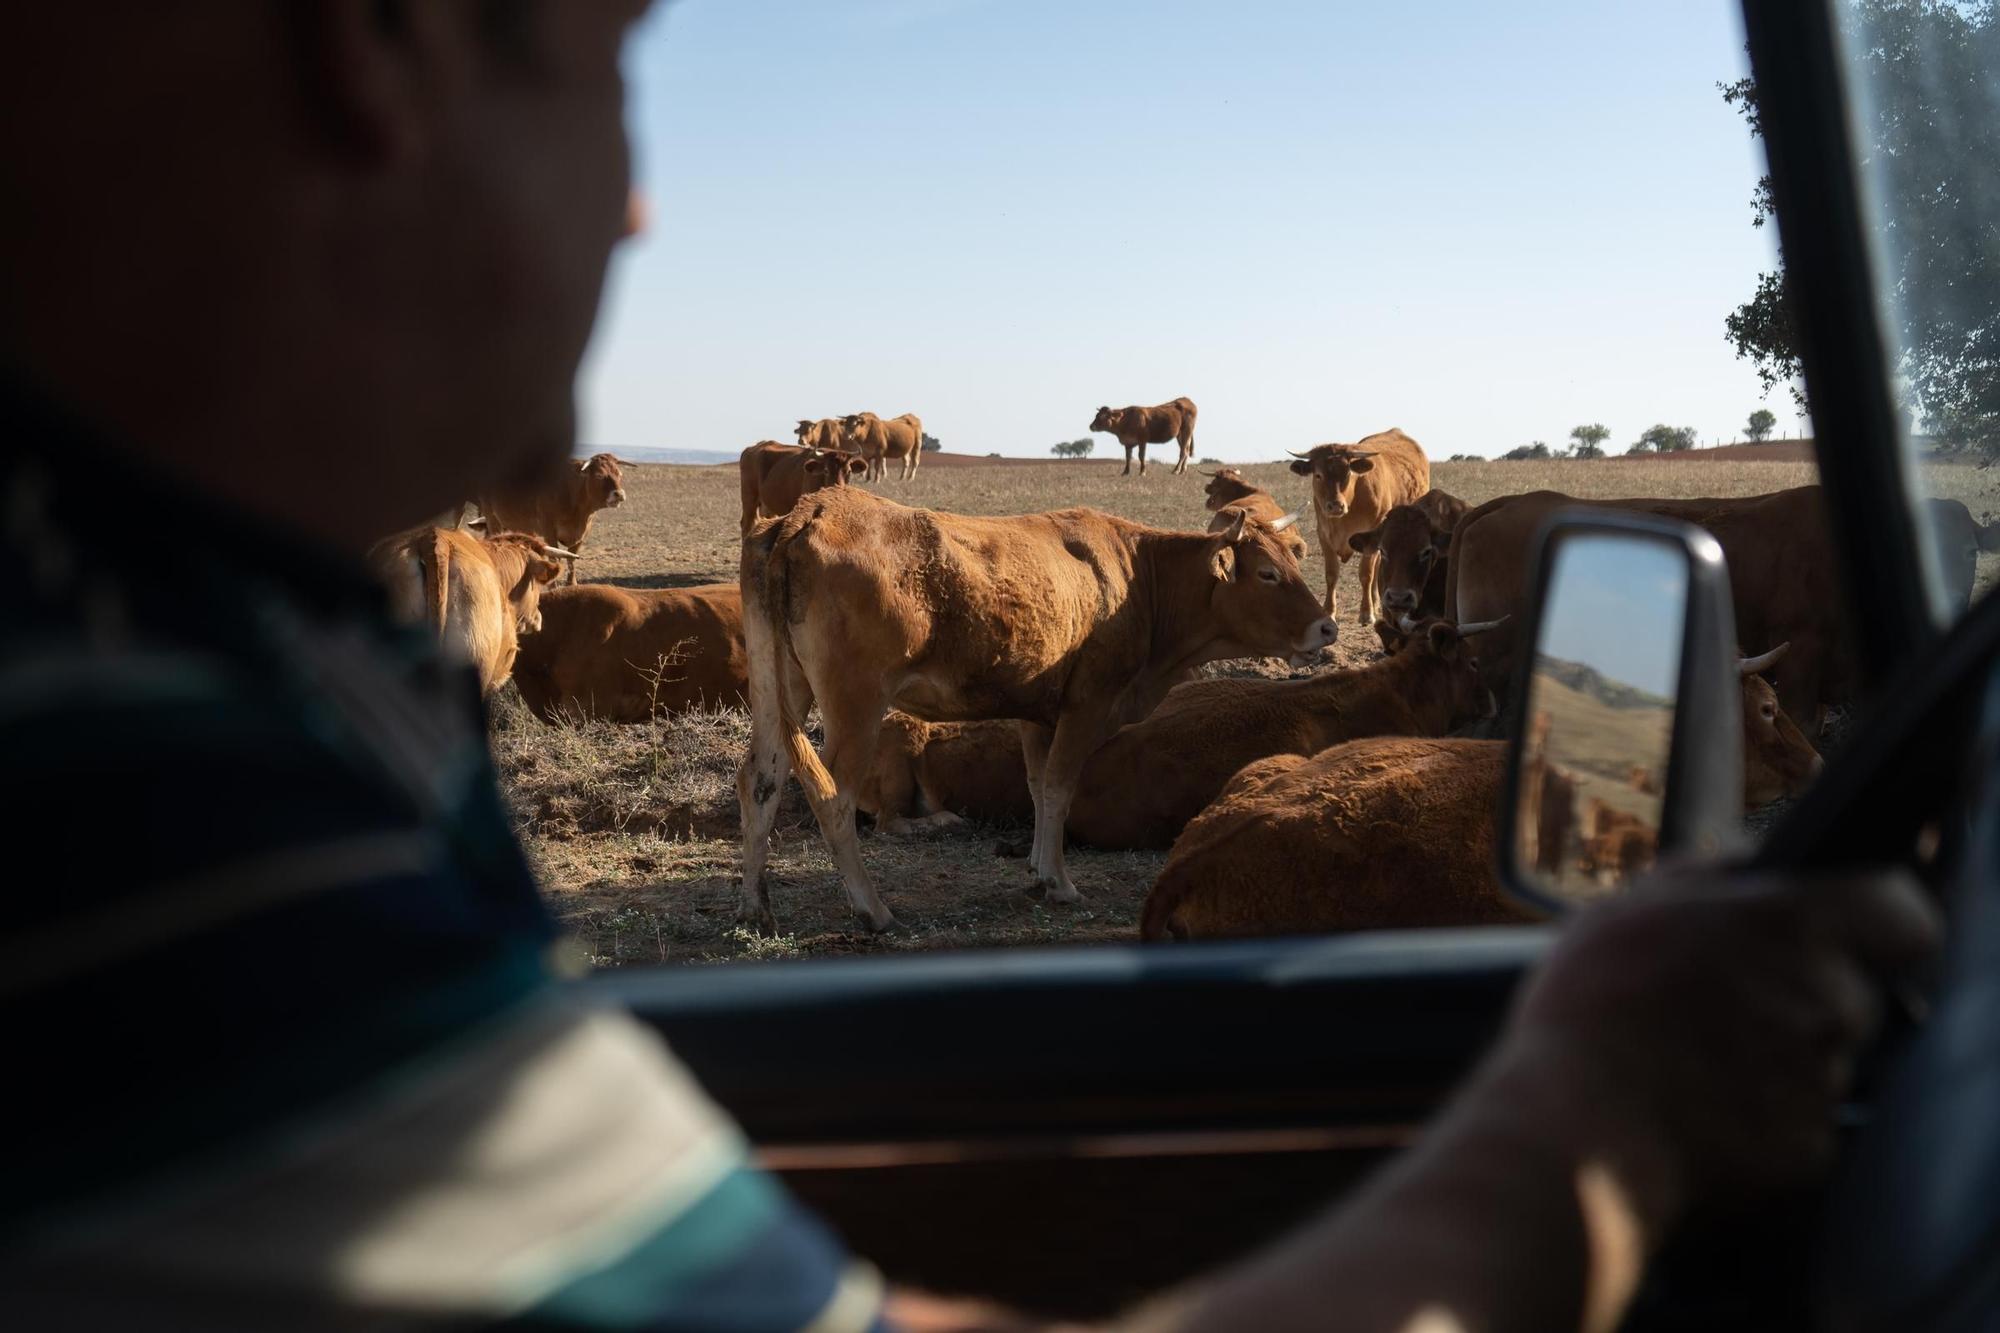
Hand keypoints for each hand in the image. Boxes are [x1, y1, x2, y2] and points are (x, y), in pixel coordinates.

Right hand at [1502, 869, 1941, 1215]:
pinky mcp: (1810, 1147)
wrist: (1572, 1125)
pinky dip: (1763, 1121)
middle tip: (1726, 1011)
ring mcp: (1822, 1079)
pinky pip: (1801, 1123)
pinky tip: (1702, 1111)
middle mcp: (1825, 999)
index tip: (1849, 937)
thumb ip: (1709, 878)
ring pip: (1825, 1062)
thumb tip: (1753, 865)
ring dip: (1779, 1062)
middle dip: (1806, 1001)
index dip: (1878, 927)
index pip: (1901, 918)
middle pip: (1854, 996)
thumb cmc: (1587, 1007)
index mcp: (1790, 923)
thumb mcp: (1628, 907)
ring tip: (1697, 1064)